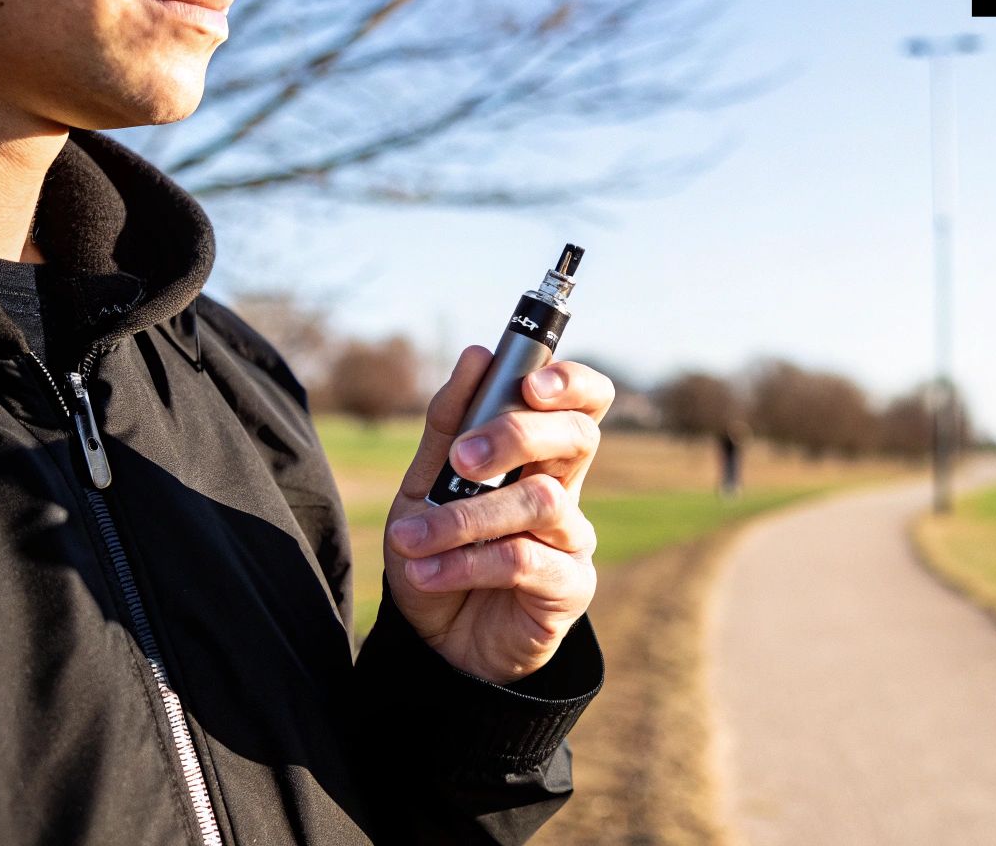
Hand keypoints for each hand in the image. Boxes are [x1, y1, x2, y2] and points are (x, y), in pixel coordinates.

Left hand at [383, 346, 610, 684]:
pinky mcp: (569, 587)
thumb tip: (478, 355)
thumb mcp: (425, 485)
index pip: (583, 401)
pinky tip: (427, 573)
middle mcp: (566, 489)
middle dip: (518, 436)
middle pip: (578, 436)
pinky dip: (468, 562)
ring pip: (542, 501)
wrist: (432, 640)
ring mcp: (572, 539)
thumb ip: (448, 425)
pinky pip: (526, 560)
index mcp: (538, 455)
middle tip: (462, 460)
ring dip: (467, 516)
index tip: (530, 383)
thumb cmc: (437, 553)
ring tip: (412, 540)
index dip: (571, 382)